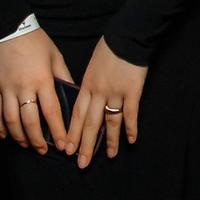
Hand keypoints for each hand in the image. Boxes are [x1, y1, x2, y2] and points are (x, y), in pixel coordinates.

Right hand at [0, 27, 72, 153]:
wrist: (8, 27)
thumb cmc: (36, 41)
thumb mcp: (55, 56)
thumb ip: (63, 76)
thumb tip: (73, 95)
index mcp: (42, 79)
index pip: (51, 111)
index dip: (57, 131)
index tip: (63, 145)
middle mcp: (23, 87)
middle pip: (30, 121)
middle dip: (37, 140)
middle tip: (43, 150)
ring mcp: (5, 89)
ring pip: (11, 121)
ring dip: (19, 136)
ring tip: (27, 144)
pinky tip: (6, 135)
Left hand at [67, 38, 147, 168]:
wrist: (127, 36)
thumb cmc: (109, 47)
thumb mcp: (91, 65)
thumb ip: (88, 83)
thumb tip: (85, 97)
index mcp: (87, 86)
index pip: (77, 115)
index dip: (72, 133)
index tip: (67, 149)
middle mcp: (99, 93)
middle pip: (90, 123)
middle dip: (85, 145)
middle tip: (81, 163)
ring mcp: (115, 93)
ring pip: (110, 122)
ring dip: (109, 141)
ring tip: (110, 157)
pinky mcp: (132, 92)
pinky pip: (130, 114)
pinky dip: (131, 128)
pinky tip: (131, 140)